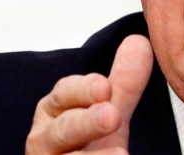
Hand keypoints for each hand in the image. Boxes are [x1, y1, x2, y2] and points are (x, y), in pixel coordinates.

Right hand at [25, 34, 153, 153]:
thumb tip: (139, 41)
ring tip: (121, 154)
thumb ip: (123, 82)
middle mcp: (44, 140)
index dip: (83, 90)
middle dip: (86, 122)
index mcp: (54, 111)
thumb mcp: (106, 111)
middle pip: (62, 130)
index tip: (105, 87)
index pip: (63, 94)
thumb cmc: (87, 143)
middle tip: (112, 116)